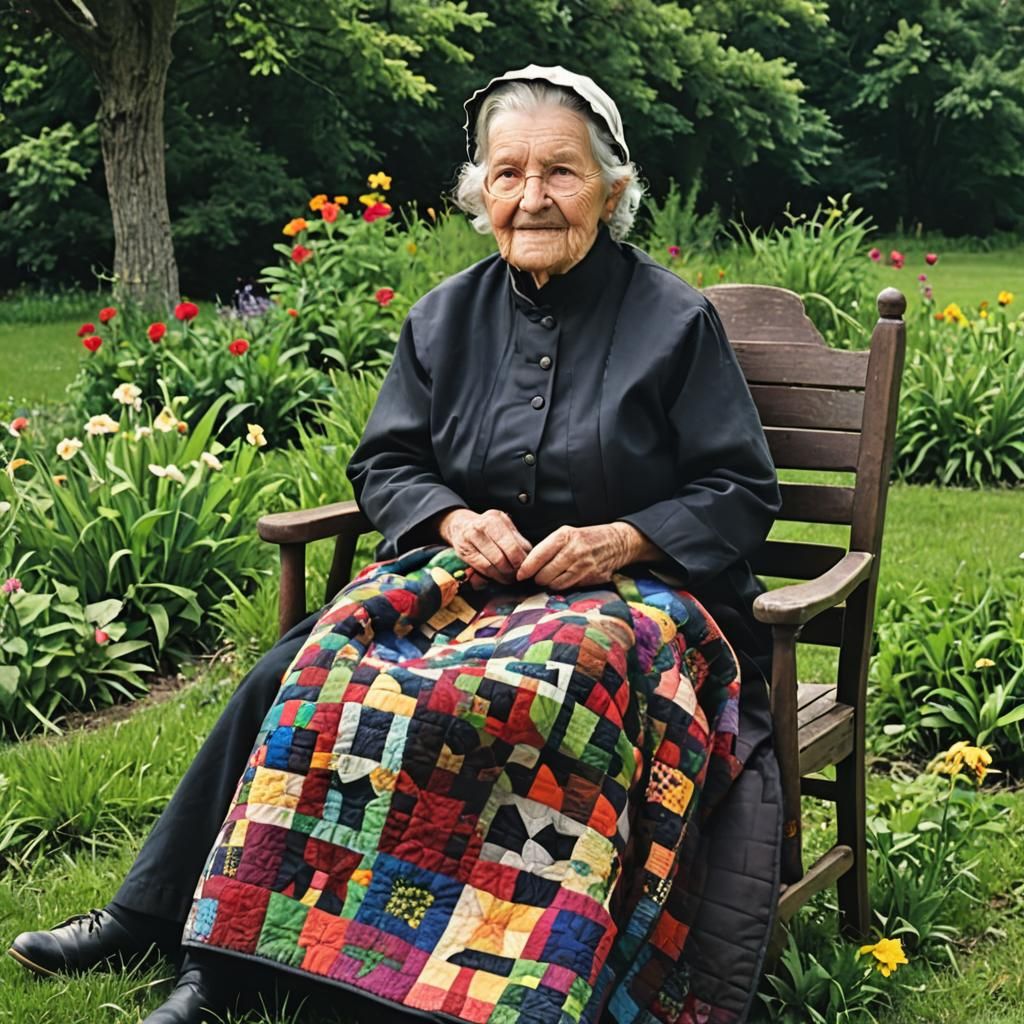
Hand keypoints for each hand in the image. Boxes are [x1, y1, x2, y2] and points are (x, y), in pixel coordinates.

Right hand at [437, 508, 532, 582]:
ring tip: (509, 577)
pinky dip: (493, 575)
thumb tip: (530, 557)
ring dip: (504, 575)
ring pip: (493, 565)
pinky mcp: (463, 552)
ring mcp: (470, 539)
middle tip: (518, 574)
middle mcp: (482, 526)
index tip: (526, 567)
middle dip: (513, 570)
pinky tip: (498, 576)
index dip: (522, 561)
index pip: (513, 546)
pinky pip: (482, 568)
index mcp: (496, 519)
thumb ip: (517, 539)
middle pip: (503, 557)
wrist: (460, 525)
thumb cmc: (487, 527)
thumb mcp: (503, 526)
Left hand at [516, 522, 655, 589]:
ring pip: (556, 584)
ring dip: (550, 584)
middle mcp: (573, 551)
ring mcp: (583, 566)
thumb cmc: (586, 538)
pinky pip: (570, 587)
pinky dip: (563, 586)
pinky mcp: (591, 577)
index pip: (538, 555)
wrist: (617, 542)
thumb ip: (548, 547)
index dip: (526, 568)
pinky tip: (564, 580)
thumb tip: (528, 565)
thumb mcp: (566, 534)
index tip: (520, 575)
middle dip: (538, 578)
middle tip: (537, 576)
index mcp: (564, 536)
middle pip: (545, 574)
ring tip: (551, 578)